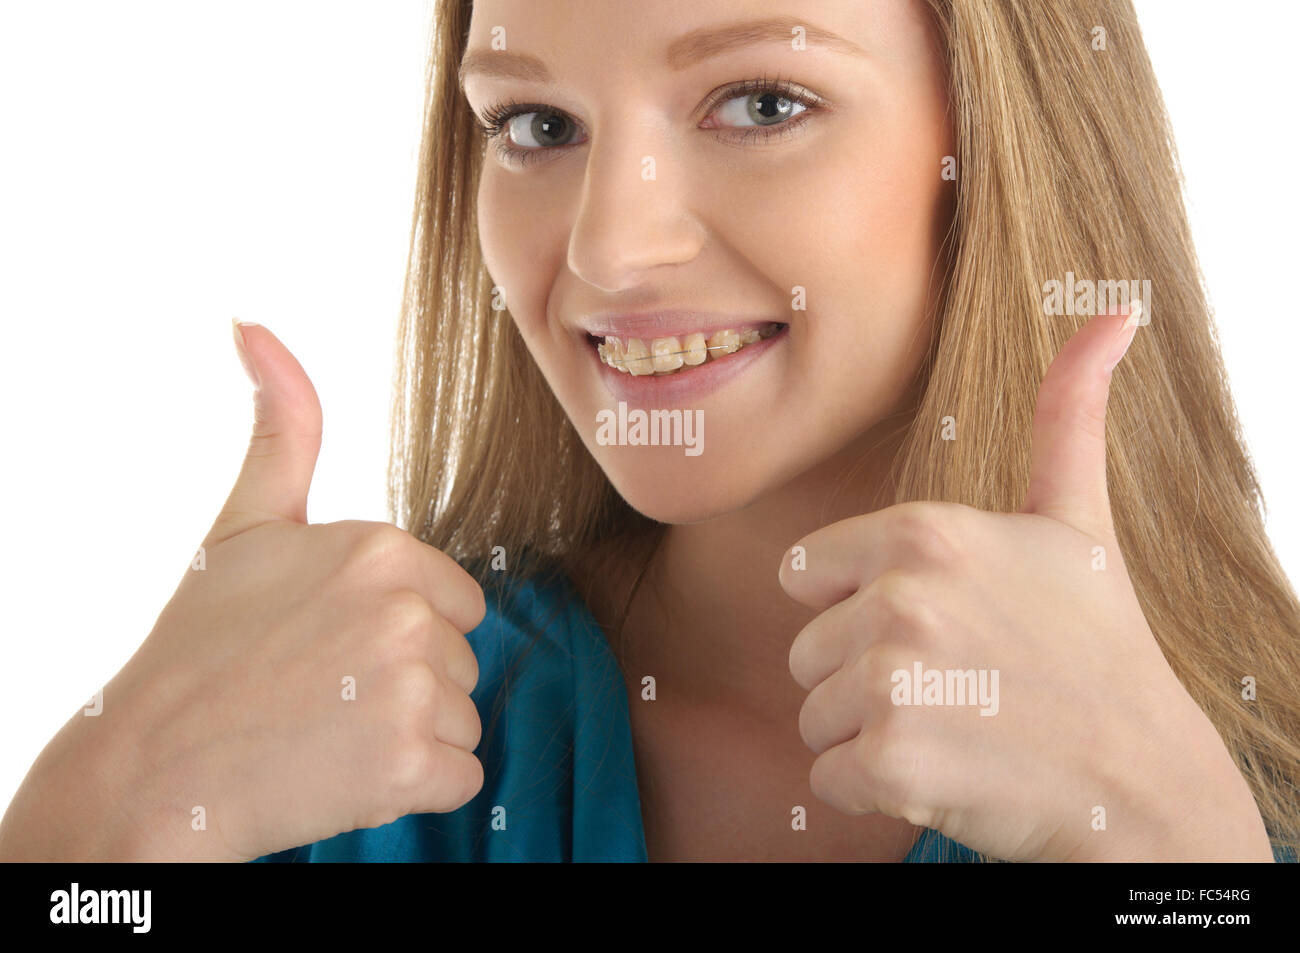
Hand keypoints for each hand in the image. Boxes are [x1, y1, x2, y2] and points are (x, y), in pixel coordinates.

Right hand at [0, 321, 486, 861]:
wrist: (153, 768)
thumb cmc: (200, 646)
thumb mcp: (244, 526)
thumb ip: (282, 428)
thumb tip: (251, 324)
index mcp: (381, 549)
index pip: (454, 598)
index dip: (400, 628)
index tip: (331, 645)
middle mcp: (407, 610)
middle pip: (460, 655)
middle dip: (405, 680)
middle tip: (320, 692)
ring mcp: (412, 689)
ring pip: (461, 716)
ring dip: (408, 735)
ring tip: (326, 732)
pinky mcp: (413, 764)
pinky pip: (460, 774)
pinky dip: (412, 785)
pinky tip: (345, 772)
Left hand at [780, 305, 1273, 860]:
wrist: (1141, 779)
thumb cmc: (1098, 646)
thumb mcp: (1076, 522)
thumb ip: (1067, 415)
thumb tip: (1115, 312)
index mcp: (924, 532)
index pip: (806, 576)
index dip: (858, 609)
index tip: (936, 629)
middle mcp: (902, 597)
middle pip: (807, 650)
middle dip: (862, 677)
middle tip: (954, 686)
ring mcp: (895, 681)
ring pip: (814, 716)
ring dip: (870, 734)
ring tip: (955, 726)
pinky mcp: (892, 761)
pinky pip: (827, 777)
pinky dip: (875, 788)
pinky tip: (946, 773)